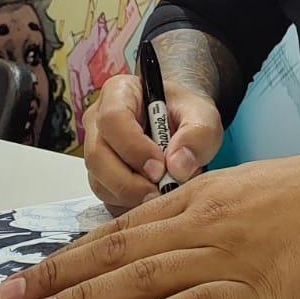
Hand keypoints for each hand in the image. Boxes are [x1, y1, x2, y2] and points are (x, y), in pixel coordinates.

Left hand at [0, 143, 299, 298]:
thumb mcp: (241, 190)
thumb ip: (197, 214)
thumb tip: (154, 243)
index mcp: (196, 198)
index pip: (118, 230)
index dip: (68, 255)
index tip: (27, 275)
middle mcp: (200, 223)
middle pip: (117, 253)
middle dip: (58, 279)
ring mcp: (225, 255)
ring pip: (142, 279)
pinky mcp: (254, 289)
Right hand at [83, 73, 223, 210]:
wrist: (182, 126)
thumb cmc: (186, 114)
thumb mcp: (203, 116)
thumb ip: (197, 135)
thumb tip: (177, 166)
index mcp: (119, 92)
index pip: (112, 119)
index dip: (133, 147)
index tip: (160, 166)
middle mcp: (99, 121)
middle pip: (97, 155)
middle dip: (128, 181)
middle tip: (160, 190)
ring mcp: (96, 151)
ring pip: (99, 182)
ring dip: (131, 196)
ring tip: (163, 191)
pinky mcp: (100, 178)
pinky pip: (106, 199)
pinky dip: (130, 205)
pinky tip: (153, 198)